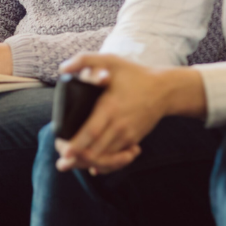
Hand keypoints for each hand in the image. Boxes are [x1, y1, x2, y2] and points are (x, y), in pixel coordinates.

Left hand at [54, 54, 205, 174]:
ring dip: (88, 163)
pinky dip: (105, 163)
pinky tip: (92, 165)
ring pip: (107, 158)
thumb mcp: (110, 60)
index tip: (63, 151)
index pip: (92, 131)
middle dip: (77, 159)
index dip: (77, 144)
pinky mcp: (134, 140)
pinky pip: (118, 158)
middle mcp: (120, 125)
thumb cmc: (134, 74)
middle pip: (96, 150)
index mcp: (111, 107)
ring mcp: (128, 135)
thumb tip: (63, 68)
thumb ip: (85, 60)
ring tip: (71, 164)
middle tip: (61, 162)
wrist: (165, 90)